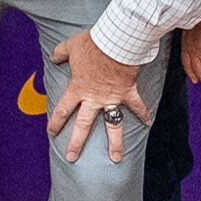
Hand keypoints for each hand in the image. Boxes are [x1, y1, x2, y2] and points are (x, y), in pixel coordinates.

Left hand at [45, 29, 150, 164]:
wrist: (115, 42)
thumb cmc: (92, 44)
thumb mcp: (70, 46)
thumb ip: (60, 53)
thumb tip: (54, 56)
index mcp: (77, 89)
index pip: (62, 110)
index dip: (55, 122)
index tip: (51, 133)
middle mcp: (94, 98)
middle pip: (84, 125)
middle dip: (77, 143)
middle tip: (72, 158)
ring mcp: (112, 98)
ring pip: (112, 125)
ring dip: (115, 143)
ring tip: (116, 158)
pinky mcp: (128, 92)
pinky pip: (137, 106)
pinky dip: (144, 113)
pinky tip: (148, 123)